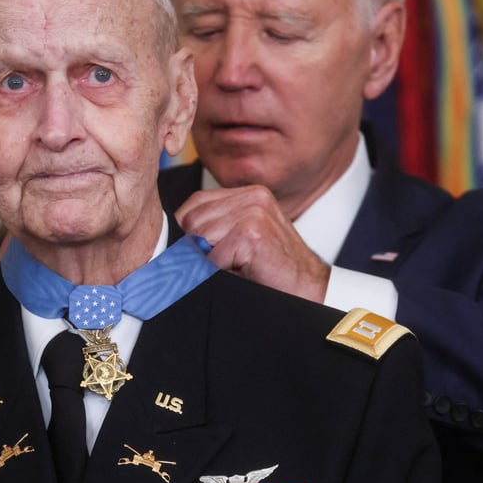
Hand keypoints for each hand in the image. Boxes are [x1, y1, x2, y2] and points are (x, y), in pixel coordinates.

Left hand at [175, 186, 330, 302]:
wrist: (308, 288)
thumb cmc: (272, 268)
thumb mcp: (243, 237)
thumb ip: (217, 225)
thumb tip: (174, 238)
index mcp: (248, 193)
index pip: (195, 203)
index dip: (191, 232)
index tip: (205, 251)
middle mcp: (252, 196)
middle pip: (192, 221)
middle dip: (199, 248)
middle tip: (227, 263)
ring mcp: (253, 212)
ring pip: (200, 239)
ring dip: (213, 261)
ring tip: (239, 266)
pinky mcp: (252, 233)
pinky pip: (213, 257)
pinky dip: (222, 272)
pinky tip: (245, 272)